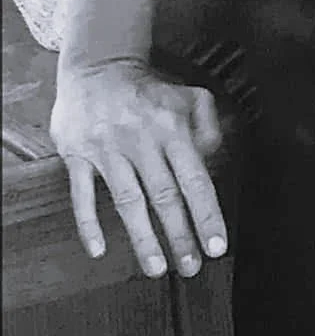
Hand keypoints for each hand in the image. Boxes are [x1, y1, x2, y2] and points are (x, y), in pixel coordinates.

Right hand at [49, 59, 226, 278]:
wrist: (98, 67)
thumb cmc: (149, 90)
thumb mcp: (190, 97)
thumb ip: (209, 127)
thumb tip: (213, 160)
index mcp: (172, 128)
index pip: (195, 179)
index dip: (206, 215)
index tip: (216, 246)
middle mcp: (141, 140)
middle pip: (164, 196)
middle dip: (180, 235)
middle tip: (191, 267)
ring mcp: (107, 149)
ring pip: (128, 201)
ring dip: (143, 238)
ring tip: (157, 268)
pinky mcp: (77, 154)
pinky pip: (82, 194)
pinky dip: (89, 224)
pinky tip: (99, 249)